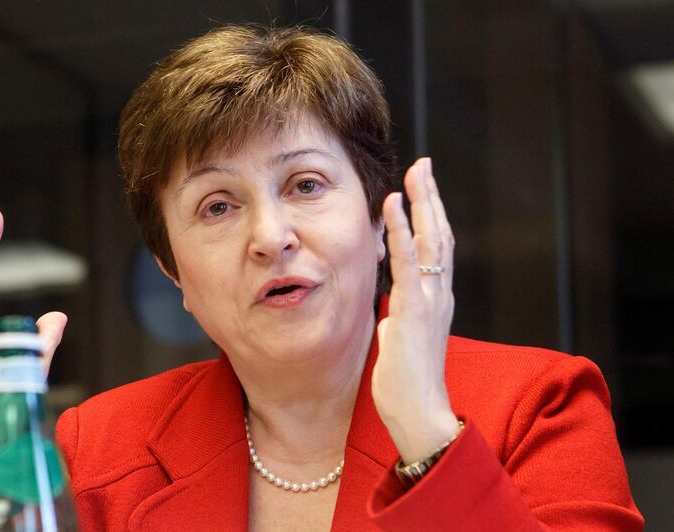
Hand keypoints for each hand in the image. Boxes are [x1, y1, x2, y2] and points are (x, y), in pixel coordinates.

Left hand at [371, 158, 459, 463]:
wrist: (419, 414)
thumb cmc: (408, 384)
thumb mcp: (403, 342)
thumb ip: (400, 321)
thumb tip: (389, 314)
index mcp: (436, 301)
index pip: (437, 249)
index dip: (431, 217)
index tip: (422, 190)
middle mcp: (439, 295)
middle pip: (441, 235)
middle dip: (432, 198)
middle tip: (424, 165)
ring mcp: (429, 301)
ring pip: (431, 241)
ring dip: (422, 203)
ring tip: (415, 171)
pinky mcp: (412, 311)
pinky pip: (407, 263)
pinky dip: (402, 231)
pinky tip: (394, 206)